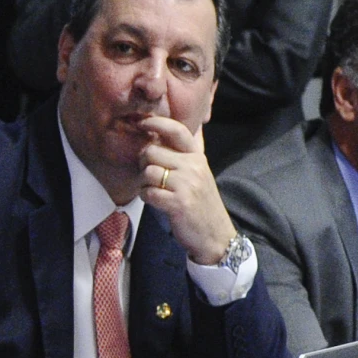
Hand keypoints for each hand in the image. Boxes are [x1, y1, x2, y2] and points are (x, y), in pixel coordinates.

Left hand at [137, 116, 236, 263]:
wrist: (215, 235)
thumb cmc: (200, 203)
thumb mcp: (197, 173)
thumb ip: (182, 155)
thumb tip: (165, 132)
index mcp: (197, 157)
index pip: (178, 130)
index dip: (157, 123)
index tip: (142, 122)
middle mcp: (193, 166)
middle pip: (152, 151)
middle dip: (144, 163)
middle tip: (150, 175)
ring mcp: (187, 184)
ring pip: (148, 171)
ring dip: (144, 182)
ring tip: (154, 190)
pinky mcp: (178, 202)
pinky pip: (148, 192)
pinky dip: (146, 196)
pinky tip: (155, 201)